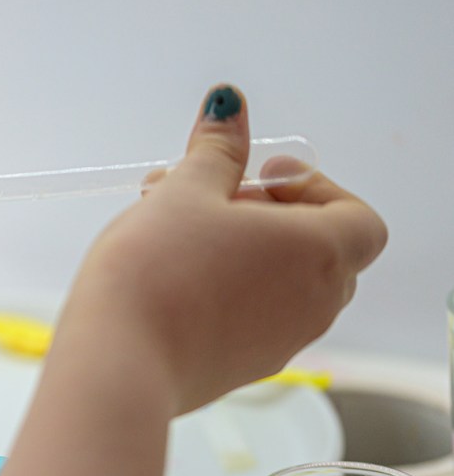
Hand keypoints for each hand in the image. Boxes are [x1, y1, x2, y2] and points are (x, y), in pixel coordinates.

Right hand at [63, 85, 386, 412]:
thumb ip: (217, 149)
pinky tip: (171, 276)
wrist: (119, 361)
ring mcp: (281, 342)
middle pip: (318, 249)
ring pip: (281, 284)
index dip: (313, 188)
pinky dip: (228, 290)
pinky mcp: (244, 368)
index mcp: (317, 252)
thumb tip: (230, 107)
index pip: (356, 217)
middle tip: (209, 200)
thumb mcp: (185, 192)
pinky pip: (254, 318)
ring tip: (176, 233)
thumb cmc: (157, 271)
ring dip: (242, 251)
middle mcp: (314, 303)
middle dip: (268, 216)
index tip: (258, 177)